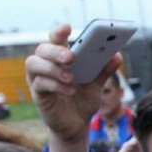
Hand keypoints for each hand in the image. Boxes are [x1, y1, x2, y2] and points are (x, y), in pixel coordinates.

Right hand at [26, 24, 120, 151]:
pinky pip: (40, 84)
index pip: (56, 38)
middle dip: (56, 51)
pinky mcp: (37, 94)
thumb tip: (117, 54)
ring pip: (34, 63)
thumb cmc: (83, 99)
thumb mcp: (96, 84)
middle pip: (43, 49)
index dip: (59, 31)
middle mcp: (46, 64)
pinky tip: (70, 90)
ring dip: (53, 68)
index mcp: (60, 57)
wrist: (77, 125)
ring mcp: (39, 78)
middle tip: (71, 57)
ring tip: (72, 77)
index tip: (68, 27)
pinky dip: (56, 85)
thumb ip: (104, 70)